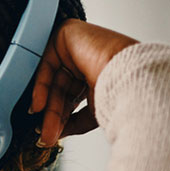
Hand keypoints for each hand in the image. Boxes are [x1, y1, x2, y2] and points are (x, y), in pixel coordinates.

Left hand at [30, 20, 138, 146]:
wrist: (131, 78)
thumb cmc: (124, 93)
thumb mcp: (95, 112)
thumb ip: (74, 121)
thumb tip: (55, 134)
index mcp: (97, 72)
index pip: (70, 95)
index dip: (60, 116)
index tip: (52, 135)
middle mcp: (86, 57)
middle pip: (60, 89)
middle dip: (53, 116)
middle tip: (47, 137)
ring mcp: (76, 45)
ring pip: (54, 80)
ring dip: (47, 107)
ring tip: (44, 130)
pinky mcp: (67, 34)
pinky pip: (46, 62)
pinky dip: (39, 86)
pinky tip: (38, 107)